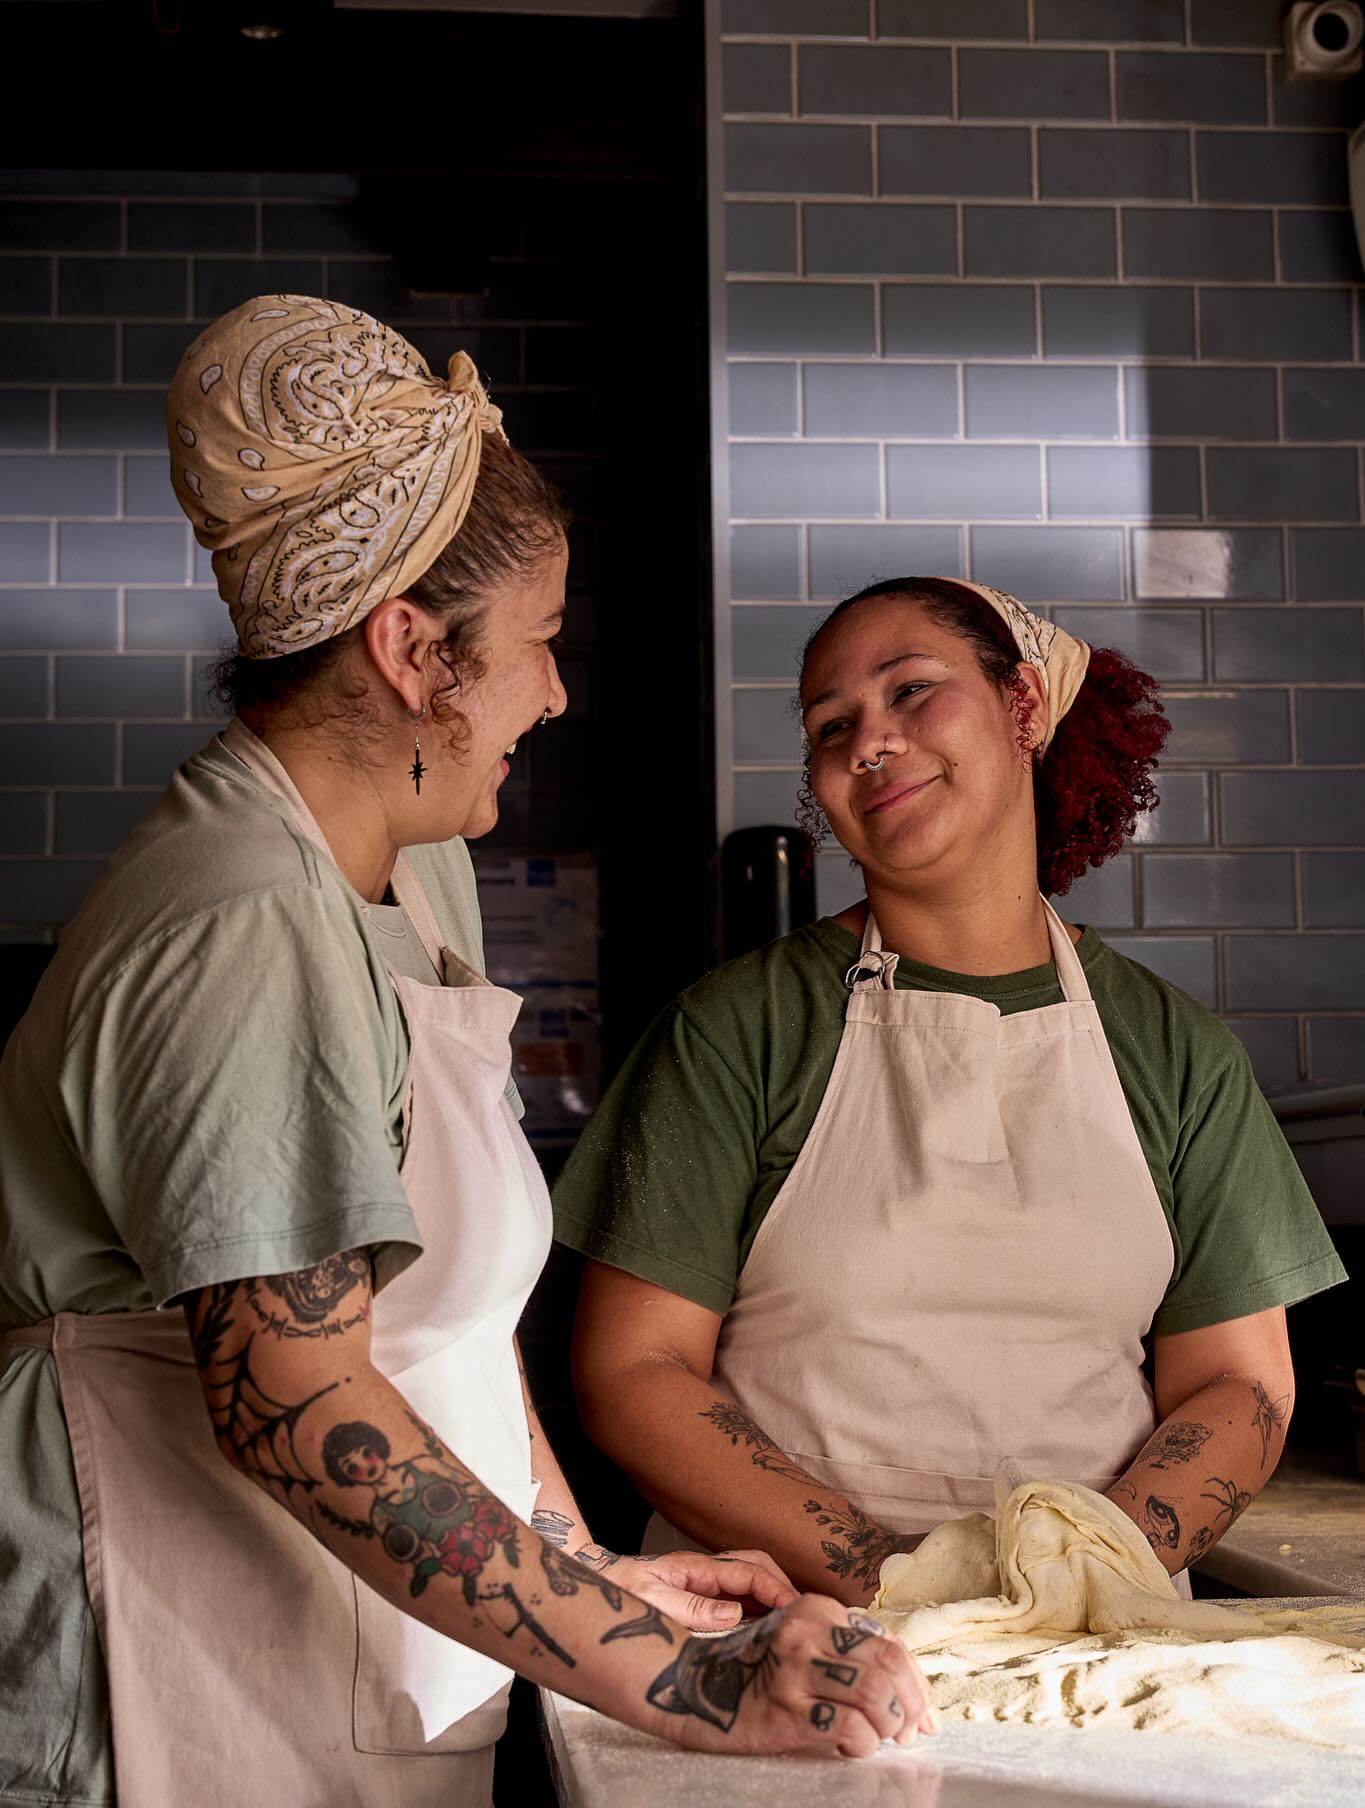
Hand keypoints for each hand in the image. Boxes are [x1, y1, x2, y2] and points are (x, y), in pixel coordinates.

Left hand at [609, 1548, 798, 1631]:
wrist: (595, 1584)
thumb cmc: (619, 1591)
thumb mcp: (651, 1599)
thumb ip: (691, 1606)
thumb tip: (734, 1613)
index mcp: (697, 1568)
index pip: (749, 1570)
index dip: (776, 1588)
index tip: (795, 1610)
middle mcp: (705, 1572)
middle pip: (757, 1567)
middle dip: (783, 1586)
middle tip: (801, 1618)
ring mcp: (704, 1583)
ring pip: (750, 1583)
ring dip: (773, 1599)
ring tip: (790, 1628)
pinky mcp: (700, 1598)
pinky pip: (737, 1599)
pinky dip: (757, 1611)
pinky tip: (764, 1632)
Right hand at [641, 1596, 937, 1757]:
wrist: (697, 1688)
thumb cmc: (759, 1668)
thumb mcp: (803, 1641)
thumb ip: (849, 1650)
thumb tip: (908, 1689)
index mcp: (817, 1609)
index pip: (889, 1643)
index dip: (916, 1682)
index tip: (924, 1712)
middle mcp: (807, 1631)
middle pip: (887, 1666)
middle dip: (910, 1704)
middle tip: (909, 1730)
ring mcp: (795, 1670)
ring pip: (875, 1695)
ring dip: (888, 1725)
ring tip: (879, 1737)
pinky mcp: (786, 1710)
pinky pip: (849, 1727)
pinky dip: (862, 1742)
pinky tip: (847, 1744)